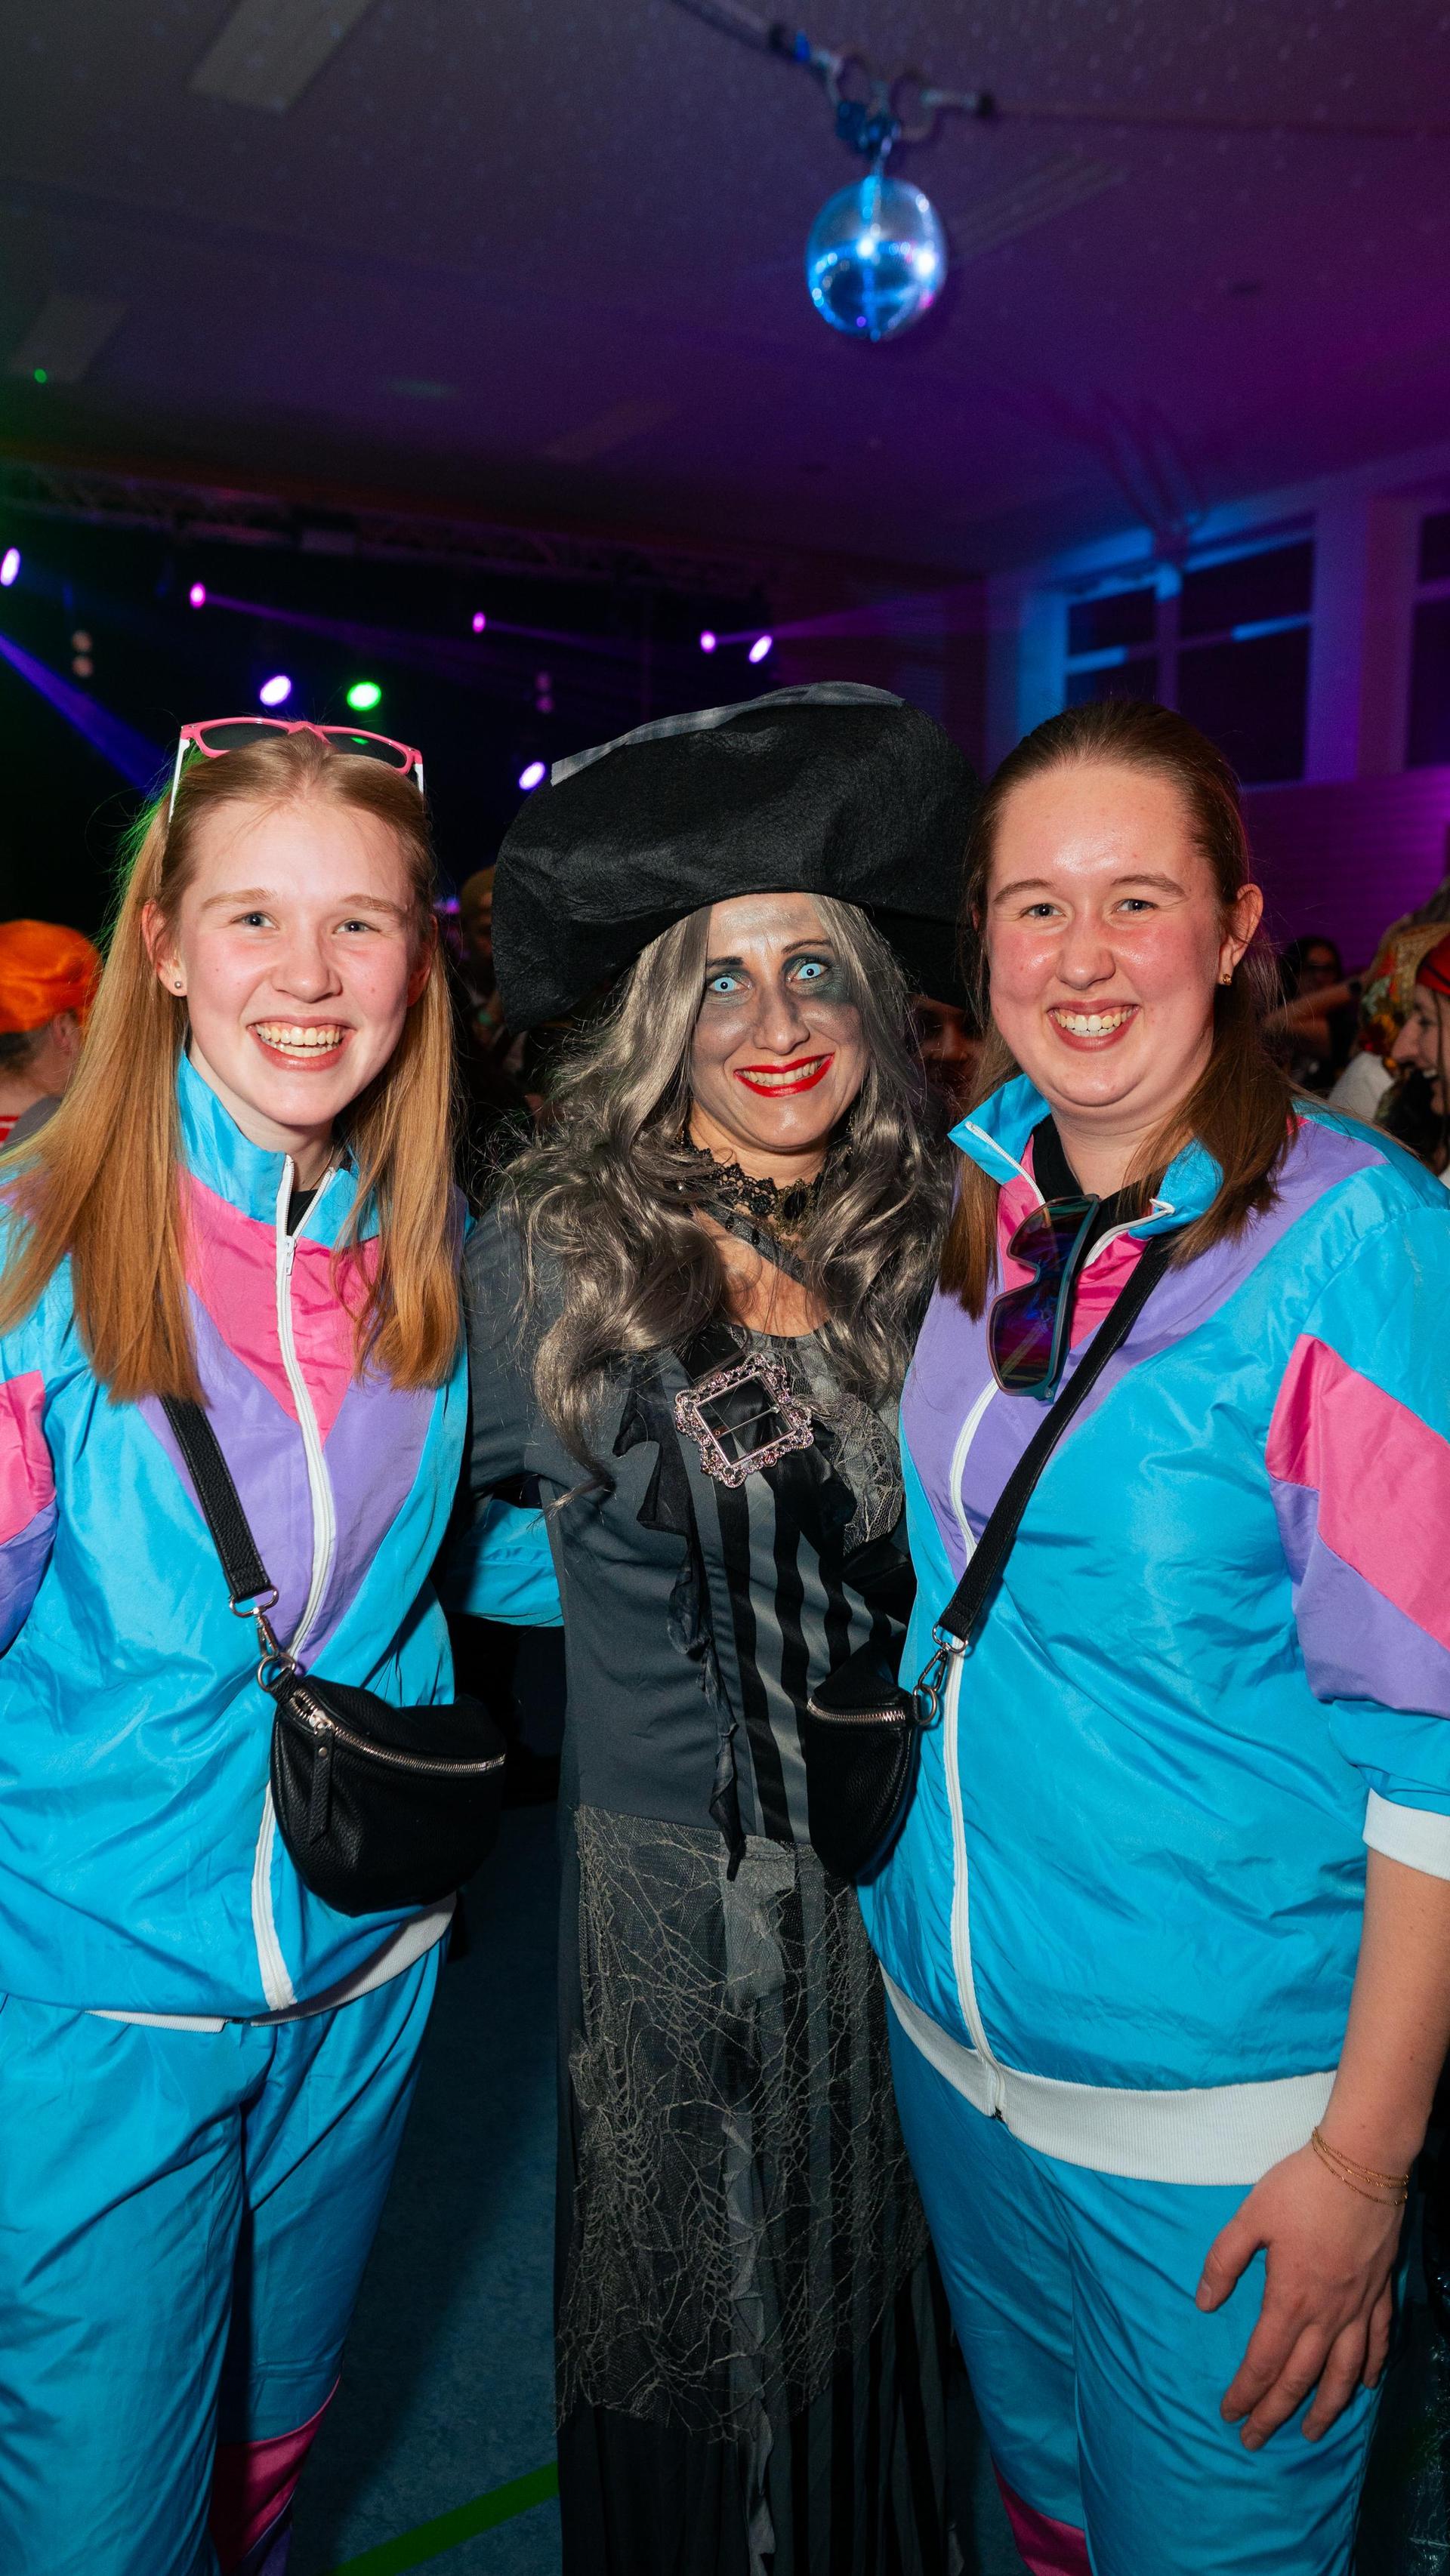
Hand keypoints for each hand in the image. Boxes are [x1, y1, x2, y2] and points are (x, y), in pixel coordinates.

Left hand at [1196, 2142, 1402, 2448]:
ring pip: (1343, 2372)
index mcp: (1290, 2298)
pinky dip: (1370, 2368)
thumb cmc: (1300, 2187)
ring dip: (1326, 2407)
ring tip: (1311, 2433)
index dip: (1245, 2391)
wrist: (1362, 2164)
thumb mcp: (1250, 2217)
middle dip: (1275, 2413)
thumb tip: (1203, 2304)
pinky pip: (1377, 2342)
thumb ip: (1224, 2262)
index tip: (1229, 2414)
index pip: (1263, 2360)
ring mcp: (1358, 2306)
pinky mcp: (1380, 2291)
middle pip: (1300, 2377)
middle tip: (1255, 2441)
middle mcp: (1327, 2314)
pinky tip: (1365, 2385)